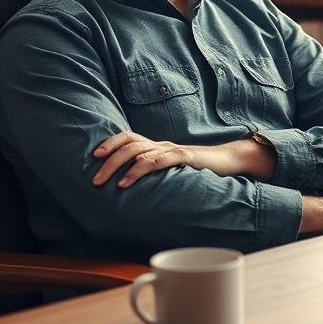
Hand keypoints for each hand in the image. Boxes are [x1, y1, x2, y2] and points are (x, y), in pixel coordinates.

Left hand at [91, 132, 276, 187]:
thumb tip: (134, 187)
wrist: (229, 163)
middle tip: (93, 178)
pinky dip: (138, 170)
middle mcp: (162, 145)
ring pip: (138, 151)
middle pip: (128, 143)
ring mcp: (172, 150)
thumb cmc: (199, 170)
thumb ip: (157, 173)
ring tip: (103, 182)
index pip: (129, 137)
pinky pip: (156, 161)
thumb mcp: (173, 171)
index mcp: (158, 146)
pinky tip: (126, 183)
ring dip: (117, 166)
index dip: (110, 143)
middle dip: (108, 159)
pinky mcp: (183, 158)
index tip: (94, 156)